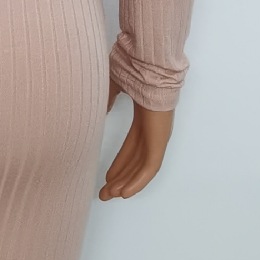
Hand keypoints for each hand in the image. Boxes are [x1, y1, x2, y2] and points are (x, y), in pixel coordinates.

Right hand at [99, 78, 173, 198]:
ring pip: (142, 167)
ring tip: (111, 196)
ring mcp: (158, 134)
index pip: (132, 146)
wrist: (148, 64)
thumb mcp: (113, 86)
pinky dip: (139, 181)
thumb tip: (99, 112)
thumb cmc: (132, 69)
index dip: (119, 163)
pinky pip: (150, 167)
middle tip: (106, 193)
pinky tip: (125, 194)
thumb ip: (107, 102)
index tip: (107, 175)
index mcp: (144, 116)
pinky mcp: (160, 138)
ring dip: (127, 183)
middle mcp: (152, 128)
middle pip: (135, 160)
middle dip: (120, 178)